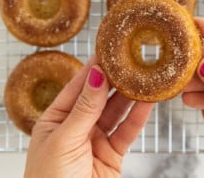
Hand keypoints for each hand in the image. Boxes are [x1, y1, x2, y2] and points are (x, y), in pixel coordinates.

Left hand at [24, 57, 152, 177]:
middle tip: (132, 59)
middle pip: (99, 96)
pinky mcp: (112, 154)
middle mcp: (76, 127)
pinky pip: (127, 131)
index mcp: (55, 119)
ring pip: (116, 111)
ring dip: (130, 95)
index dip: (93, 68)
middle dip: (115, 79)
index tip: (108, 49)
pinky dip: (138, 116)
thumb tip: (95, 75)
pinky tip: (148, 101)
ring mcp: (95, 140)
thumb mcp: (64, 139)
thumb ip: (84, 108)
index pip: (77, 87)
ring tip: (145, 75)